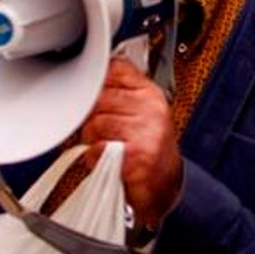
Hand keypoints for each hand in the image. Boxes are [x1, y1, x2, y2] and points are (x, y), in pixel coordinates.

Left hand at [81, 58, 182, 231]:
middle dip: (92, 116)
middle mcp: (151, 109)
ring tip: (107, 146)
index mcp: (150, 93)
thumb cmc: (148, 148)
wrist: (164, 184)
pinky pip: (97, 149)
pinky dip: (95, 158)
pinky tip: (109, 160)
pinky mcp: (136, 156)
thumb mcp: (142, 112)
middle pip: (99, 97)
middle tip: (102, 130)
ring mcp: (145, 132)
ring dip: (93, 139)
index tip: (96, 95)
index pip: (115, 69)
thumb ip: (119, 92)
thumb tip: (89, 80)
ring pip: (95, 123)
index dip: (98, 83)